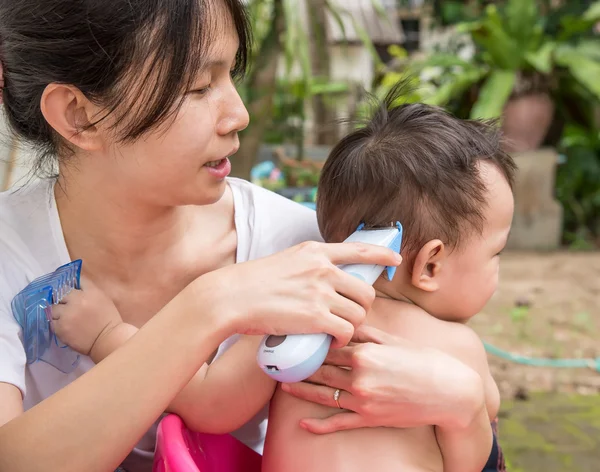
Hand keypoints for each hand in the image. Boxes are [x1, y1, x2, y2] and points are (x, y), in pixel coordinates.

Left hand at [51, 278, 122, 358]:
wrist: (107, 340)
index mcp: (90, 292)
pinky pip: (52, 321)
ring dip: (58, 311)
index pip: (77, 280)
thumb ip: (90, 291)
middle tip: (67, 305)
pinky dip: (57, 323)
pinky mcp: (60, 327)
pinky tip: (65, 326)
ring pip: (53, 308)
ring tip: (65, 317)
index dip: (73, 283)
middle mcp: (77, 300)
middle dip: (63, 298)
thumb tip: (76, 285)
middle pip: (61, 293)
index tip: (72, 288)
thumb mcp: (104, 299)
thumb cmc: (108, 319)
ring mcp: (67, 314)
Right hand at [200, 241, 401, 347]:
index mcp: (315, 252)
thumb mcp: (285, 261)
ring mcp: (320, 292)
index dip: (382, 254)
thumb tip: (326, 276)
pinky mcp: (315, 317)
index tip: (395, 258)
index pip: (359, 249)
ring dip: (351, 325)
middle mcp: (322, 268)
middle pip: (365, 290)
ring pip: (358, 313)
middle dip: (361, 306)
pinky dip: (342, 339)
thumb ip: (309, 265)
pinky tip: (332, 340)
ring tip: (336, 330)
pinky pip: (346, 331)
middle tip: (347, 315)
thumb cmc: (251, 282)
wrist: (229, 297)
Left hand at [280, 324, 485, 432]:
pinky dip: (318, 425)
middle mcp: (360, 377)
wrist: (449, 392)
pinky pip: (338, 423)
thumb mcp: (393, 341)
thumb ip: (364, 334)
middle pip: (321, 371)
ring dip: (301, 391)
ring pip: (323, 395)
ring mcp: (363, 400)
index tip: (295, 339)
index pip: (329, 348)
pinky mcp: (369, 419)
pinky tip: (302, 422)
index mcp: (365, 353)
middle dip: (300, 366)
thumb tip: (342, 325)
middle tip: (281, 361)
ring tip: (283, 386)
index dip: (310, 344)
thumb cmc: (424, 361)